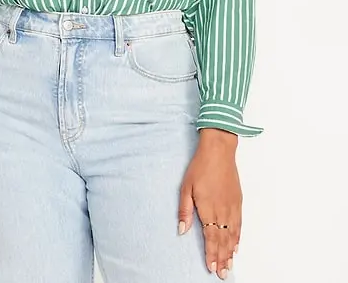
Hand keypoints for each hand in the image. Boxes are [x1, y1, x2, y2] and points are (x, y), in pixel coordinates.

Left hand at [178, 129, 240, 279]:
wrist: (219, 151)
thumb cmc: (200, 167)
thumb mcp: (186, 187)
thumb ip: (184, 210)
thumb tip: (182, 230)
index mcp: (208, 208)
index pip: (210, 238)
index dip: (211, 254)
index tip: (211, 268)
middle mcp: (222, 211)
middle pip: (223, 240)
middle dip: (222, 258)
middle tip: (223, 274)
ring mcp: (232, 207)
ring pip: (233, 235)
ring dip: (231, 252)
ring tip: (230, 265)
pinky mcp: (238, 201)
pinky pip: (239, 225)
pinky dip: (238, 238)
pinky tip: (236, 246)